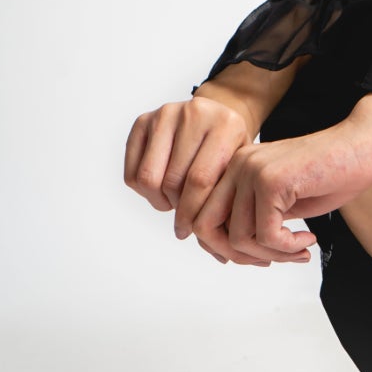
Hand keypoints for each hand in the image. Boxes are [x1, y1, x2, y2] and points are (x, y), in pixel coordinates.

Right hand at [125, 94, 261, 263]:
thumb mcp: (239, 169)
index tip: (190, 232)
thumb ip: (229, 205)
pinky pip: (132, 171)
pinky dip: (143, 191)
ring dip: (158, 200)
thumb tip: (220, 258)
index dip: (192, 213)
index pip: (201, 180)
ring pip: (148, 178)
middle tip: (184, 214)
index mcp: (226, 125)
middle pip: (173, 181)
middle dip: (177, 208)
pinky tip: (160, 188)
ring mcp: (166, 113)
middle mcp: (194, 114)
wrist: (218, 114)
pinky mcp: (143, 120)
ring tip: (173, 200)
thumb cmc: (230, 149)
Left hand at [179, 107, 371, 267]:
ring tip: (299, 249)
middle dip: (239, 255)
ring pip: (239, 238)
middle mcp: (237, 165)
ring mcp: (252, 170)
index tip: (259, 257)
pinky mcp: (272, 181)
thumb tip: (233, 252)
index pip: (203, 217)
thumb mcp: (283, 202)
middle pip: (207, 228)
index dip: (224, 247)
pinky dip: (287, 247)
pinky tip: (308, 238)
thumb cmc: (332, 173)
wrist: (363, 145)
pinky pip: (266, 235)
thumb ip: (255, 219)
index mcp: (236, 167)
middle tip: (274, 260)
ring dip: (272, 254)